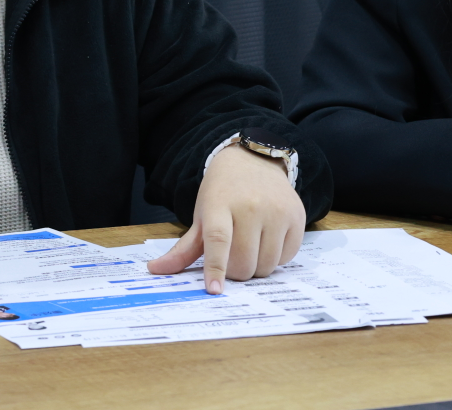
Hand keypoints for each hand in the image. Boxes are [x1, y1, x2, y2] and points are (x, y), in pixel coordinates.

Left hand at [146, 144, 304, 291]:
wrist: (253, 162)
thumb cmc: (223, 193)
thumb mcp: (202, 214)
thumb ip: (183, 248)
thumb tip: (155, 270)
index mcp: (220, 205)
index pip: (218, 240)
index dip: (216, 268)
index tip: (214, 290)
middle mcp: (251, 206)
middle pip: (244, 262)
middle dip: (235, 271)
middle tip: (231, 258)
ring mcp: (277, 211)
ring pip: (266, 265)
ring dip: (256, 267)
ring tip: (249, 247)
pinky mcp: (297, 217)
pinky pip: (286, 257)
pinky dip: (275, 258)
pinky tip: (267, 240)